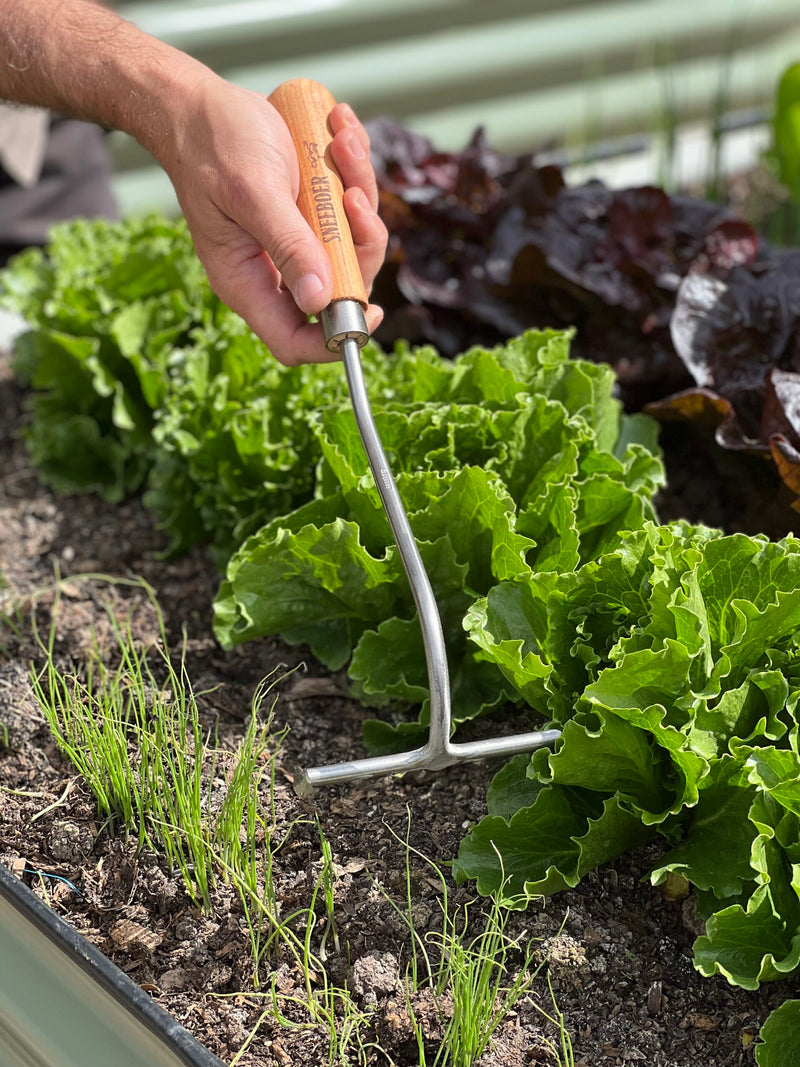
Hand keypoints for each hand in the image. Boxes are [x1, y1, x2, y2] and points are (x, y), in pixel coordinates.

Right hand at [157, 75, 386, 365]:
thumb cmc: (213, 143)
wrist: (199, 102)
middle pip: (339, 290)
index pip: (294, 340)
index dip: (334, 340)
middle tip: (353, 195)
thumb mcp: (254, 193)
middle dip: (359, 243)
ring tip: (342, 141)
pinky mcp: (309, 214)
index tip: (372, 313)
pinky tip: (340, 132)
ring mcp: (293, 242)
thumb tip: (320, 300)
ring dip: (359, 192)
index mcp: (247, 281)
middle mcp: (273, 270)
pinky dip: (353, 170)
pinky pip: (348, 209)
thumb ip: (288, 246)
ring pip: (352, 243)